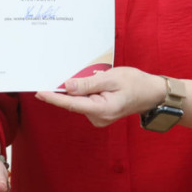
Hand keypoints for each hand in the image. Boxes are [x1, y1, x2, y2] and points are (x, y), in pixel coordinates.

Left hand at [35, 66, 164, 126]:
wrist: (152, 93)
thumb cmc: (135, 84)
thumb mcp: (111, 79)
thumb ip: (88, 84)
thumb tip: (67, 86)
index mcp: (102, 110)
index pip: (71, 104)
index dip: (54, 97)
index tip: (39, 92)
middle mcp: (98, 118)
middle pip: (74, 101)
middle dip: (70, 87)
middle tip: (79, 73)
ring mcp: (99, 118)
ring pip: (80, 100)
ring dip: (81, 88)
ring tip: (99, 78)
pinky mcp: (99, 114)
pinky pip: (86, 101)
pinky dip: (86, 91)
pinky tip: (98, 84)